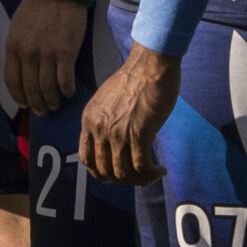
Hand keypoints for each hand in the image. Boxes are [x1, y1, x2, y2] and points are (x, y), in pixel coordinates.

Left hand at [3, 0, 87, 114]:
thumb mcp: (18, 26)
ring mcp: (46, 53)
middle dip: (36, 104)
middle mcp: (27, 53)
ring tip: (56, 105)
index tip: (24, 104)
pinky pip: (65, 80)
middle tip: (42, 111)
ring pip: (47, 88)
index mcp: (12, 46)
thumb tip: (21, 69)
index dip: (18, 96)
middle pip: (29, 88)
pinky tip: (69, 93)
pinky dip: (67, 90)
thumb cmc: (38, 6)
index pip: (11, 80)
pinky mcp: (66, 52)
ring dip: (52, 101)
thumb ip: (18, 48)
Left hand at [81, 43, 178, 184]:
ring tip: (152, 174)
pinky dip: (151, 175)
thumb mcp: (106, 101)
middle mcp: (99, 128)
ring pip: (123, 173)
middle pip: (104, 170)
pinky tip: (160, 170)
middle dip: (122, 179)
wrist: (150, 66)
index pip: (86, 157)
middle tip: (137, 177)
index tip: (113, 176)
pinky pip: (142, 167)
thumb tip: (113, 145)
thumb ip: (104, 121)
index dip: (99, 172)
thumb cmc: (134, 80)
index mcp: (88, 119)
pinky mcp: (139, 134)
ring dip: (138, 180)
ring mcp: (118, 132)